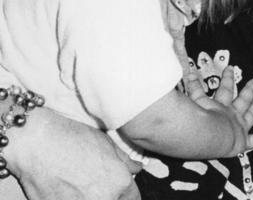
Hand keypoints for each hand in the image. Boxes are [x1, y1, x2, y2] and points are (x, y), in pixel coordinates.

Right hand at [5, 107, 140, 199]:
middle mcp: (103, 199)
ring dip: (91, 198)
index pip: (133, 198)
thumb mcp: (107, 143)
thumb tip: (136, 169)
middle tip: (96, 185)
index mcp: (119, 183)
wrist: (36, 144)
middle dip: (110, 195)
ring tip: (80, 186)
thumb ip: (125, 161)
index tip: (120, 190)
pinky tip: (67, 191)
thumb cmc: (71, 139)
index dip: (127, 193)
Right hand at [188, 66, 252, 155]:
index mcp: (218, 105)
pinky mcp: (244, 141)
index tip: (227, 67)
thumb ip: (190, 87)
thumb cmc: (197, 120)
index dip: (222, 78)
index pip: (221, 88)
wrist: (209, 136)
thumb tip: (188, 72)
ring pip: (250, 113)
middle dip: (248, 89)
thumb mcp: (191, 102)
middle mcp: (231, 113)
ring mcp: (239, 126)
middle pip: (241, 98)